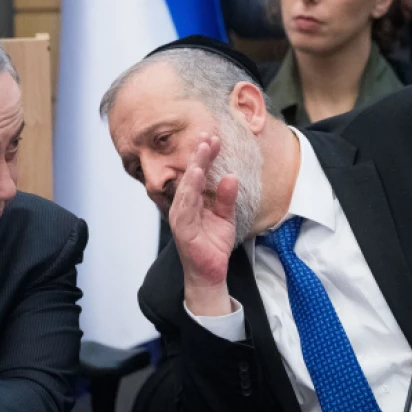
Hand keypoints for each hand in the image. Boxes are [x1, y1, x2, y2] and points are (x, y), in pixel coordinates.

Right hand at [169, 133, 237, 316]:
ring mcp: (180, 217)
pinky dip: (190, 190)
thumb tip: (231, 176)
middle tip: (208, 137)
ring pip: (187, 188)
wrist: (210, 274)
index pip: (198, 175)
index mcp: (192, 202)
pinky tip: (196, 176)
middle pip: (190, 176)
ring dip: (194, 167)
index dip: (205, 156)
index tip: (213, 138)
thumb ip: (226, 197)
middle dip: (199, 156)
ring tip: (203, 151)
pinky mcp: (182, 229)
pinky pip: (186, 206)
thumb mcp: (226, 217)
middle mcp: (182, 206)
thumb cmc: (213, 245)